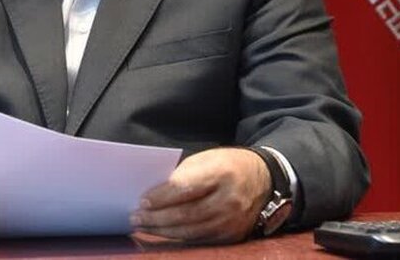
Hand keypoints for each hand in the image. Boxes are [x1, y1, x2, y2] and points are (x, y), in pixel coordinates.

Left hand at [130, 147, 270, 243]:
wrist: (263, 179)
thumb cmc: (227, 165)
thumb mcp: (206, 159)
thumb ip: (182, 175)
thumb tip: (154, 195)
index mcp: (222, 173)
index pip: (185, 188)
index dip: (161, 197)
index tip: (142, 200)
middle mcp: (230, 199)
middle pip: (186, 214)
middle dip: (157, 218)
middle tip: (136, 217)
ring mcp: (233, 220)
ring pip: (191, 231)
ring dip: (163, 230)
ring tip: (144, 226)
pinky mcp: (233, 235)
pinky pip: (201, 239)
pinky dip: (179, 237)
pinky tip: (164, 233)